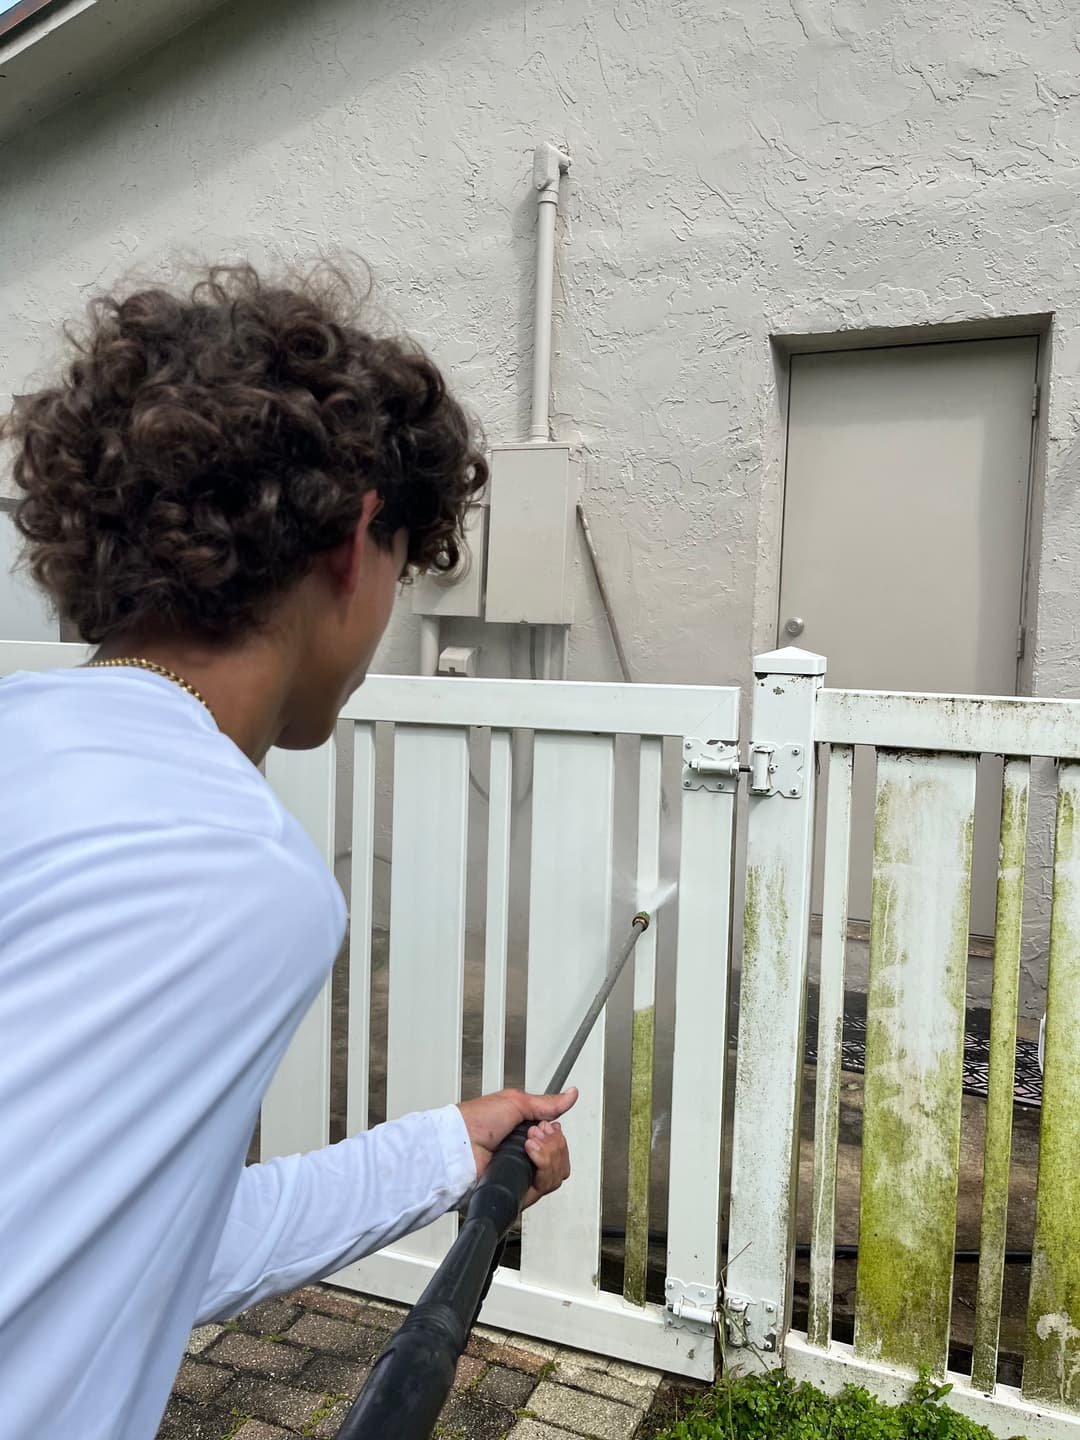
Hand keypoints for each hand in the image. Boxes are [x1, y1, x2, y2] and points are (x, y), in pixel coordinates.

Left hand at [457, 1087, 576, 1208]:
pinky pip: (545, 1188)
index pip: (558, 1146)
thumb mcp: (516, 1102)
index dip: (557, 1137)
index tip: (546, 1127)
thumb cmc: (476, 1122)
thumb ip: (547, 1104)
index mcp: (525, 1138)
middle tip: (533, 1135)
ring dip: (548, 1155)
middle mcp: (526, 1159)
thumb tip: (570, 1095)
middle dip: (554, 1145)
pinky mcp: (519, 1192)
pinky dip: (542, 1169)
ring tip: (528, 1145)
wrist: (460, 1145)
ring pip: (557, 1175)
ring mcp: (523, 1176)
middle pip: (562, 1161)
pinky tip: (529, 1157)